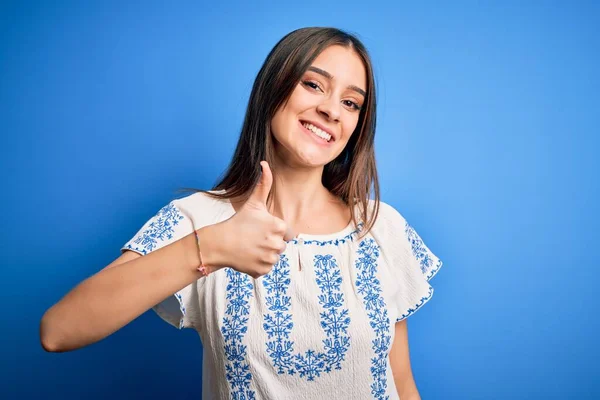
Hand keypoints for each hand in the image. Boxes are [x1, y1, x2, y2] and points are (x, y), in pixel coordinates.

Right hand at [218, 161, 291, 278]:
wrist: (220, 243)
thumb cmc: (238, 221)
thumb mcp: (253, 202)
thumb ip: (264, 184)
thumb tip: (265, 163)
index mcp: (279, 227)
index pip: (285, 232)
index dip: (273, 230)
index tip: (260, 228)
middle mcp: (277, 244)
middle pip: (280, 245)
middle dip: (269, 242)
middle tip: (254, 238)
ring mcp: (270, 259)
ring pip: (273, 257)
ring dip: (264, 254)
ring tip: (251, 247)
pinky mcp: (263, 271)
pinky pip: (266, 268)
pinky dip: (258, 264)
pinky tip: (248, 257)